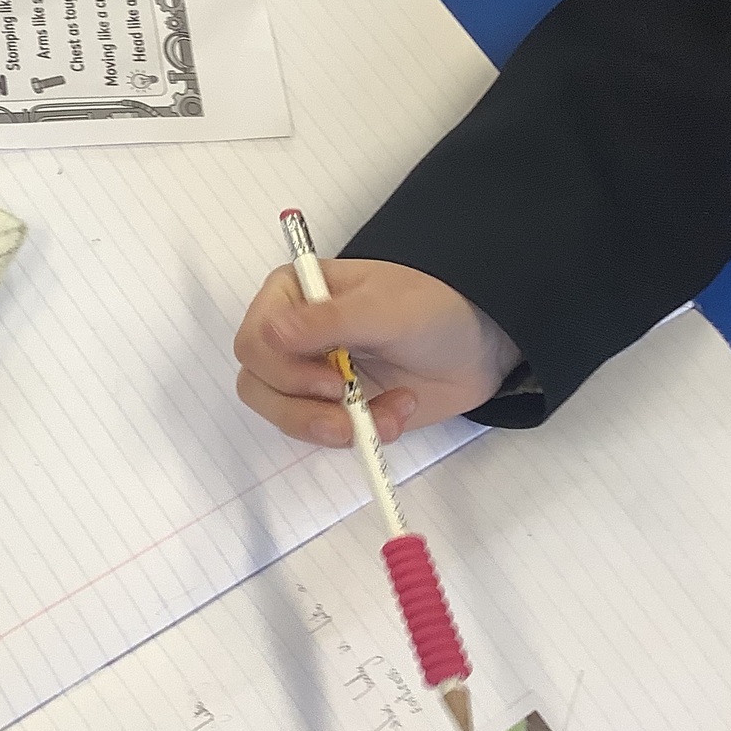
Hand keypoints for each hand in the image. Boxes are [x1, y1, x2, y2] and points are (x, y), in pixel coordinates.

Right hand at [233, 257, 520, 446]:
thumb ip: (328, 322)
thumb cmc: (431, 309)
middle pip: (258, 386)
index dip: (283, 371)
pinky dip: (358, 434)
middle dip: (303, 411)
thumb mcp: (384, 310)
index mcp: (292, 295)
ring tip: (385, 419)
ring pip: (284, 416)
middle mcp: (291, 336)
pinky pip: (321, 434)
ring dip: (332, 426)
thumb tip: (267, 333)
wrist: (477, 345)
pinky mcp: (331, 407)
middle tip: (348, 419)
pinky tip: (395, 415)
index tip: (331, 382)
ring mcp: (309, 374)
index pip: (253, 342)